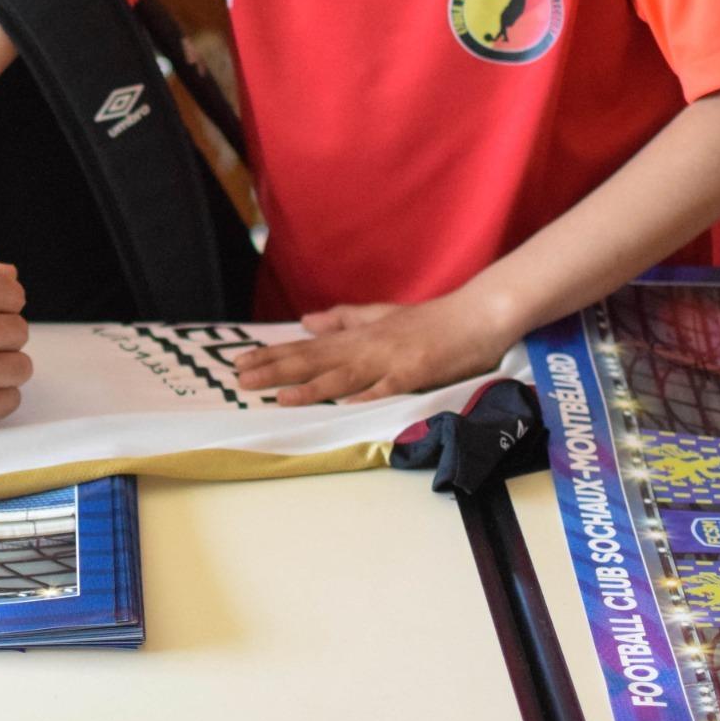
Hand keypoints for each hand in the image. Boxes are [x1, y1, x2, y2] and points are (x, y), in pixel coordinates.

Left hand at [232, 293, 515, 404]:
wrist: (478, 315)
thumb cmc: (431, 320)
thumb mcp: (381, 316)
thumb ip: (344, 320)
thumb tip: (307, 322)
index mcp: (358, 336)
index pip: (307, 347)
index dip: (274, 355)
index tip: (241, 362)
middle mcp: (367, 346)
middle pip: (315, 360)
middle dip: (277, 370)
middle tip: (241, 379)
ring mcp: (390, 359)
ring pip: (344, 375)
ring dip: (311, 387)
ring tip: (279, 396)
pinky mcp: (416, 372)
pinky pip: (389, 387)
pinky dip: (368, 395)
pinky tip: (346, 406)